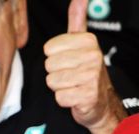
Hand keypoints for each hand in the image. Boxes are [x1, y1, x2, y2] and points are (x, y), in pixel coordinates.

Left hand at [44, 0, 124, 133]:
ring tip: (72, 84)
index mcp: (88, 41)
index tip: (68, 60)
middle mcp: (93, 56)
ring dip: (59, 86)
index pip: (49, 49)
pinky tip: (75, 96)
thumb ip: (77, 19)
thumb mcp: (82, 42)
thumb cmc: (85, 70)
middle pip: (49, 65)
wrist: (99, 99)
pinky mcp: (88, 95)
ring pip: (52, 81)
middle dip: (56, 73)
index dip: (54, 57)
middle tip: (70, 74)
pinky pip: (59, 97)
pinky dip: (64, 99)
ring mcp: (92, 76)